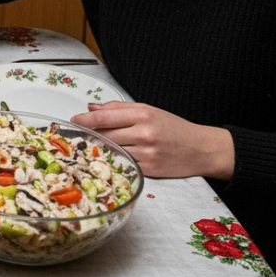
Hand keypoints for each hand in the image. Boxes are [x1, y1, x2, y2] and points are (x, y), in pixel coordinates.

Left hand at [70, 101, 234, 179]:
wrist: (201, 149)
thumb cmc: (175, 129)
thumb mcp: (149, 110)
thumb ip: (119, 109)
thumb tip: (92, 107)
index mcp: (143, 115)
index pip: (104, 117)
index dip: (85, 119)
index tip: (74, 120)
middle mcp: (144, 133)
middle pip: (105, 134)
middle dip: (90, 134)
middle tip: (80, 133)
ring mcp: (146, 153)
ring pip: (112, 150)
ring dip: (100, 148)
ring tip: (97, 145)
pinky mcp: (149, 170)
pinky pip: (124, 164)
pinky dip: (115, 160)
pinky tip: (112, 157)